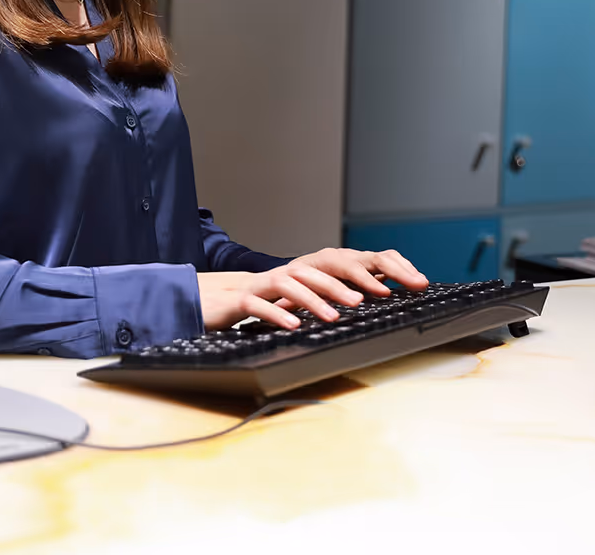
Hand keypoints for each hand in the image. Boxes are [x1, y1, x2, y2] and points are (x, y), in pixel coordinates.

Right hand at [196, 247, 428, 331]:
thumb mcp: (287, 304)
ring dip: (312, 298)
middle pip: (312, 271)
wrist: (205, 302)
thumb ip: (313, 303)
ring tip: (333, 316)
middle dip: (341, 283)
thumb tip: (354, 309)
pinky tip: (293, 326)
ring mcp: (256, 285)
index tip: (389, 289)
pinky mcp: (237, 301)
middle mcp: (278, 275)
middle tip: (367, 299)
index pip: (330, 268)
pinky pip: (257, 304)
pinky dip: (276, 313)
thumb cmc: (250, 304)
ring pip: (287, 283)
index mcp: (294, 276)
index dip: (359, 275)